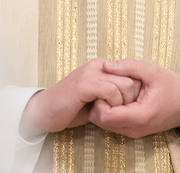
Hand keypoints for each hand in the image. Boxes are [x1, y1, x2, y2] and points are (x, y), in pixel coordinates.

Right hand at [19, 58, 141, 137]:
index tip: (126, 108)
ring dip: (122, 104)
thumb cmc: (71, 107)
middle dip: (130, 100)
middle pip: (132, 79)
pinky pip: (111, 92)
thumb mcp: (95, 96)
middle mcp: (98, 65)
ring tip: (109, 113)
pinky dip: (112, 105)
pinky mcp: (85, 84)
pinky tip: (101, 112)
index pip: (131, 74)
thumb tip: (134, 96)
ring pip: (125, 85)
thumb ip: (111, 91)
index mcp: (101, 66)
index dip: (133, 94)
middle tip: (118, 113)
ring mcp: (91, 73)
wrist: (44, 111)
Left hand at [89, 59, 179, 138]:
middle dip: (98, 104)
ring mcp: (135, 133)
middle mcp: (135, 129)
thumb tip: (105, 65)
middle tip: (104, 87)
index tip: (104, 85)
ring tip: (111, 91)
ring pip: (105, 125)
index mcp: (140, 116)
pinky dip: (110, 113)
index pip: (105, 116)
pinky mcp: (135, 131)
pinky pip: (114, 125)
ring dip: (103, 109)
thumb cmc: (173, 87)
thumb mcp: (152, 70)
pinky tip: (117, 99)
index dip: (99, 100)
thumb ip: (128, 66)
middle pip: (101, 122)